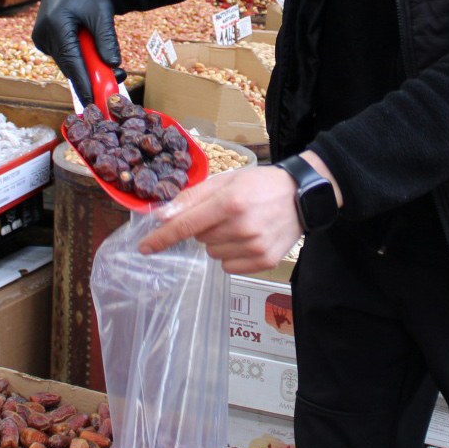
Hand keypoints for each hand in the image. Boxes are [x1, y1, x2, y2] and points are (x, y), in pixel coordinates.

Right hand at [31, 0, 123, 105]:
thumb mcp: (102, 13)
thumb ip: (106, 40)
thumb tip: (113, 65)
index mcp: (56, 25)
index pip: (71, 61)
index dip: (83, 83)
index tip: (92, 101)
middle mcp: (44, 34)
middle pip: (68, 65)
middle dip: (90, 77)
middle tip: (114, 82)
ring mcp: (41, 38)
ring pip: (66, 62)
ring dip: (85, 67)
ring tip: (108, 67)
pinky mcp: (43, 40)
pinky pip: (63, 56)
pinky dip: (78, 59)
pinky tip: (92, 54)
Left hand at [138, 165, 304, 273]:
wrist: (303, 196)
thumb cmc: (261, 184)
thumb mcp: (227, 180)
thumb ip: (193, 197)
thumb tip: (162, 215)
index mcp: (230, 203)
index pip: (186, 225)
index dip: (162, 237)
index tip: (144, 247)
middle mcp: (241, 227)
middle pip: (200, 239)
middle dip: (205, 227)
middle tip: (227, 213)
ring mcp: (254, 247)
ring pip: (213, 254)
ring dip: (219, 241)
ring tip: (241, 225)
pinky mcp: (264, 261)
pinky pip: (229, 267)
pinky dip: (232, 255)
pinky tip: (248, 239)